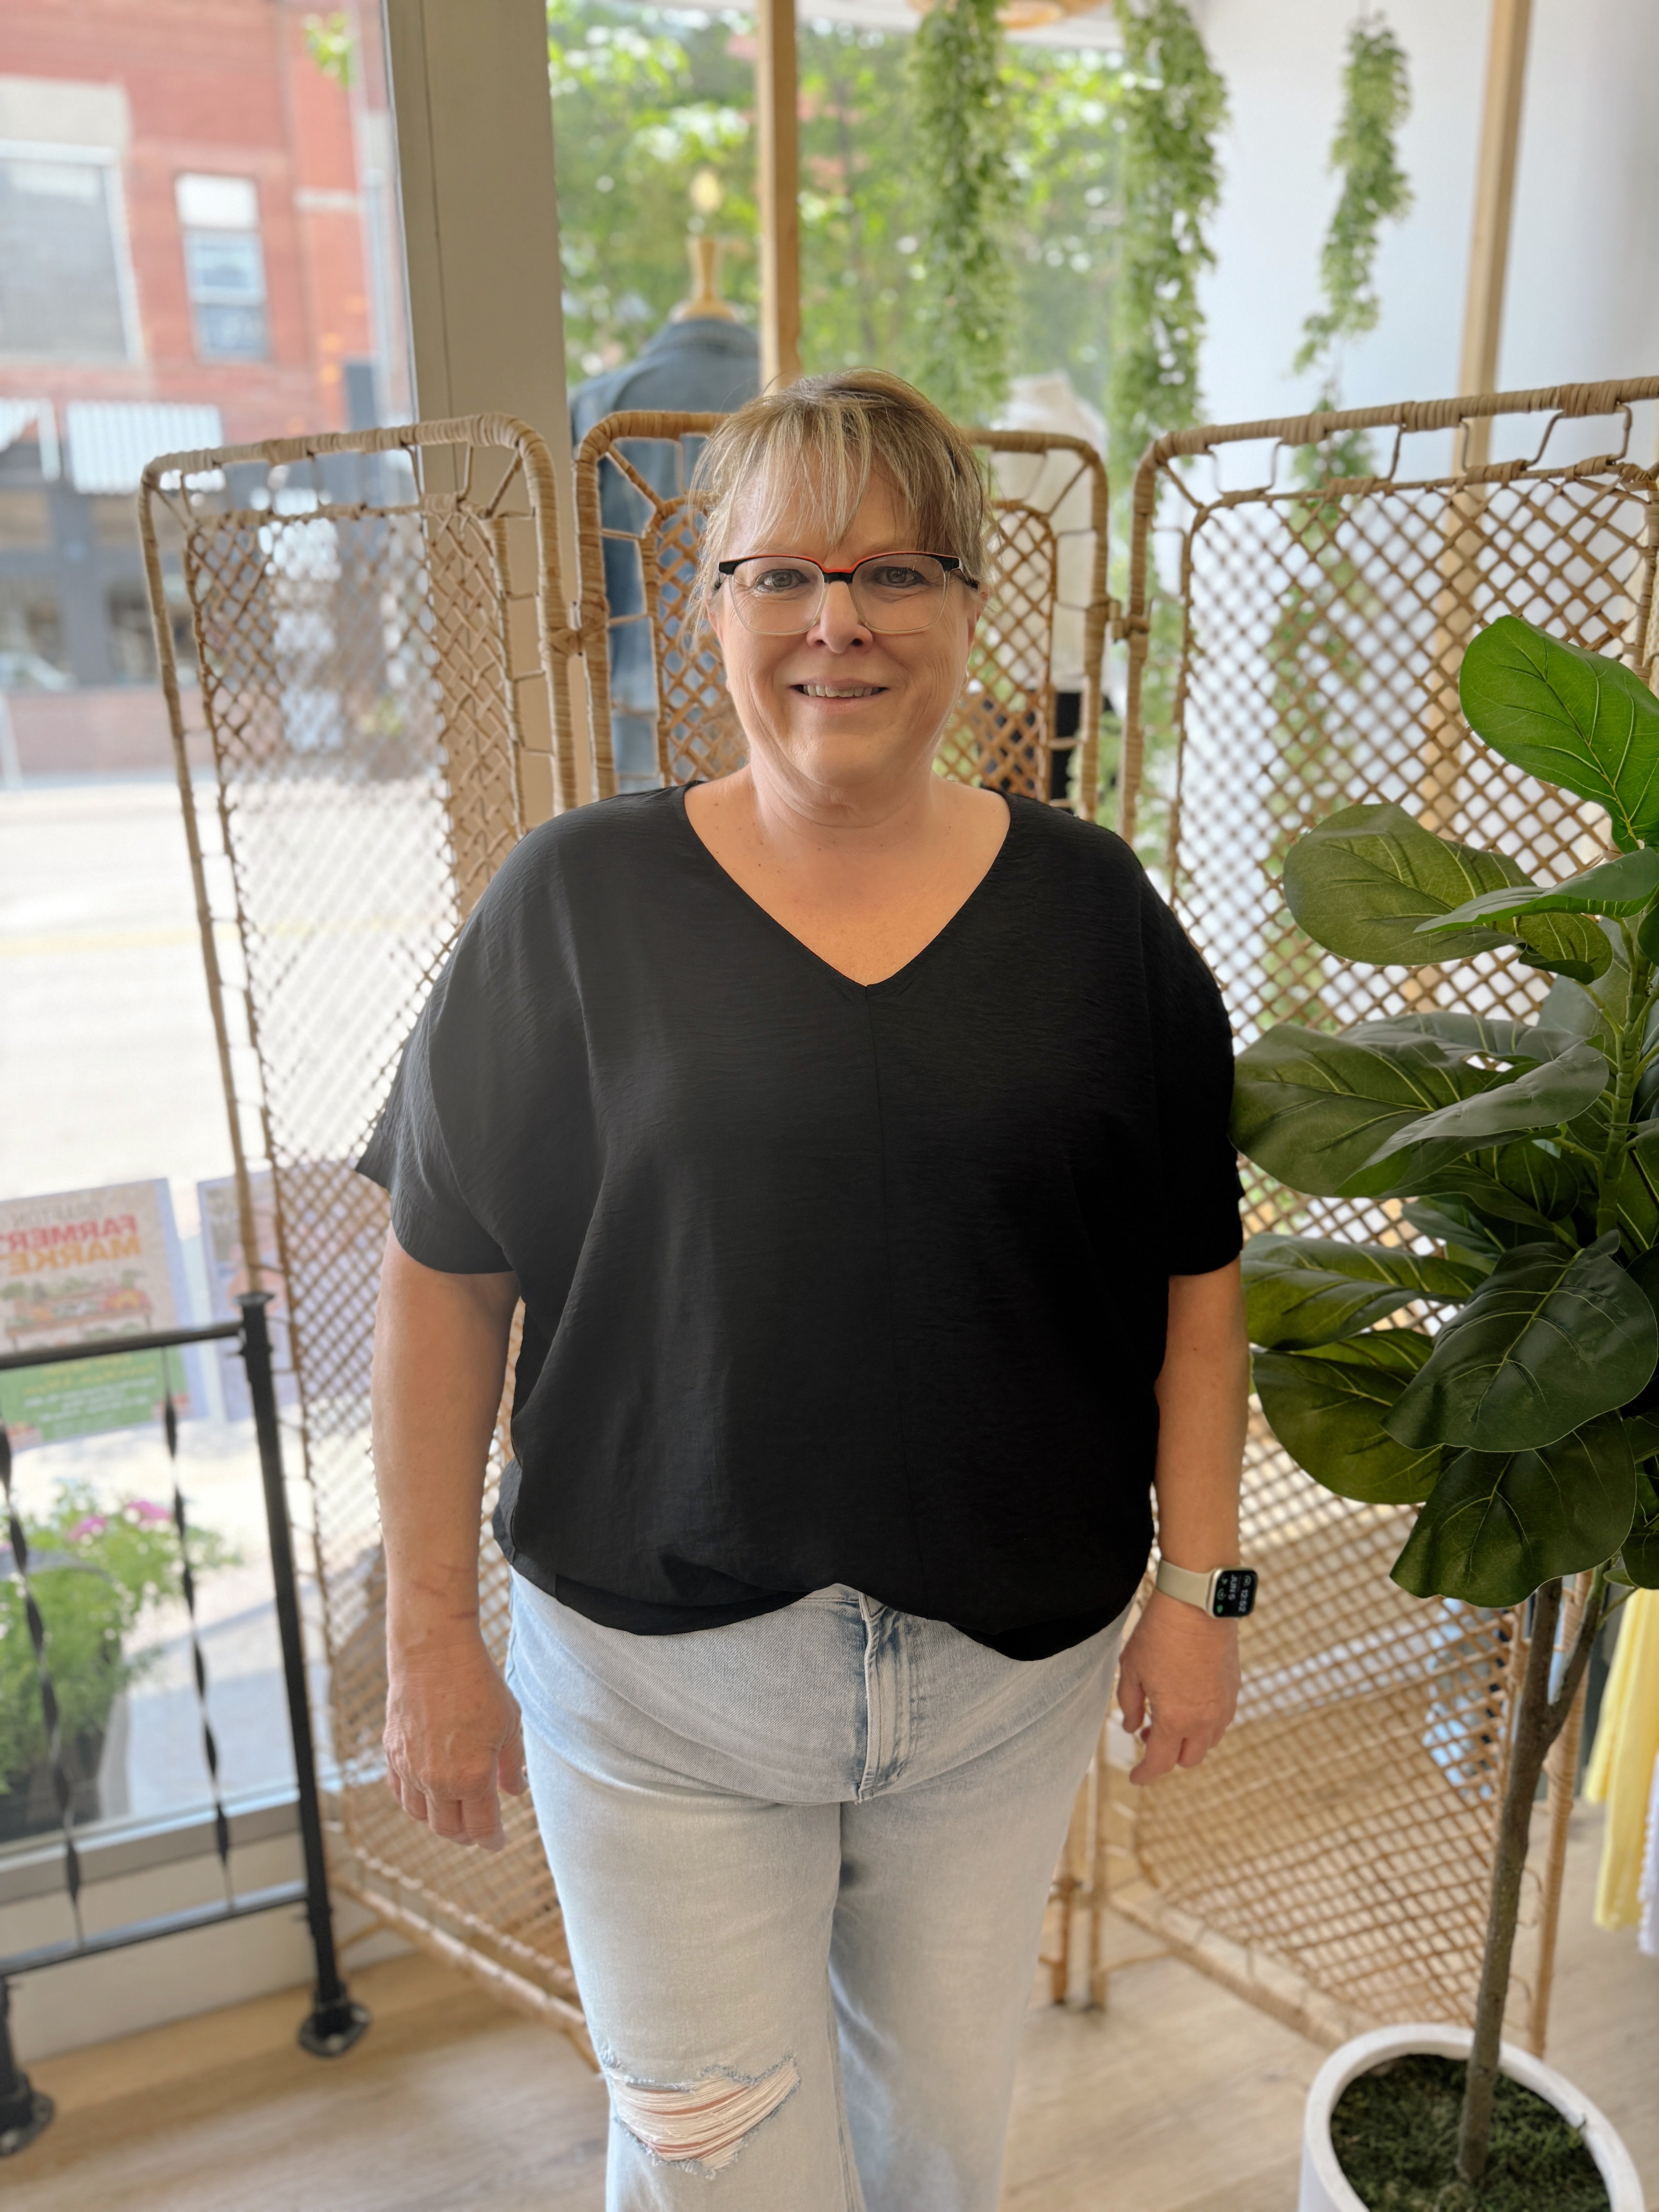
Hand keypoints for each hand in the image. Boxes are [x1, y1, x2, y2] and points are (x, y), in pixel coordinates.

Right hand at [383, 1630, 526, 1850]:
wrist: (434, 1654)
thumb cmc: (478, 1685)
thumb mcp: (509, 1724)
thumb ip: (511, 1764)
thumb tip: (514, 1791)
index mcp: (472, 1777)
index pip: (481, 1827)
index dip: (492, 1840)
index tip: (497, 1842)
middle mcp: (437, 1781)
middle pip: (449, 1829)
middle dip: (466, 1836)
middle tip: (478, 1831)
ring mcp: (410, 1769)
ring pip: (421, 1815)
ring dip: (439, 1822)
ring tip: (454, 1816)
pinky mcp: (392, 1754)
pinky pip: (400, 1793)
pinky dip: (413, 1802)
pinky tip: (425, 1797)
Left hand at [1116, 1589, 1239, 1785]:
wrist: (1197, 1604)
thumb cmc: (1160, 1634)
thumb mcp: (1131, 1669)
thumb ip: (1130, 1705)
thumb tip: (1132, 1727)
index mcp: (1176, 1719)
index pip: (1160, 1763)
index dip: (1144, 1774)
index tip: (1134, 1777)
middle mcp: (1205, 1719)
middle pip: (1188, 1759)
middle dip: (1167, 1757)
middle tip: (1148, 1738)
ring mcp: (1224, 1705)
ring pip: (1208, 1742)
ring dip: (1188, 1741)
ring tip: (1167, 1720)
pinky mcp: (1234, 1689)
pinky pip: (1221, 1721)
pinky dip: (1204, 1724)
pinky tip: (1189, 1704)